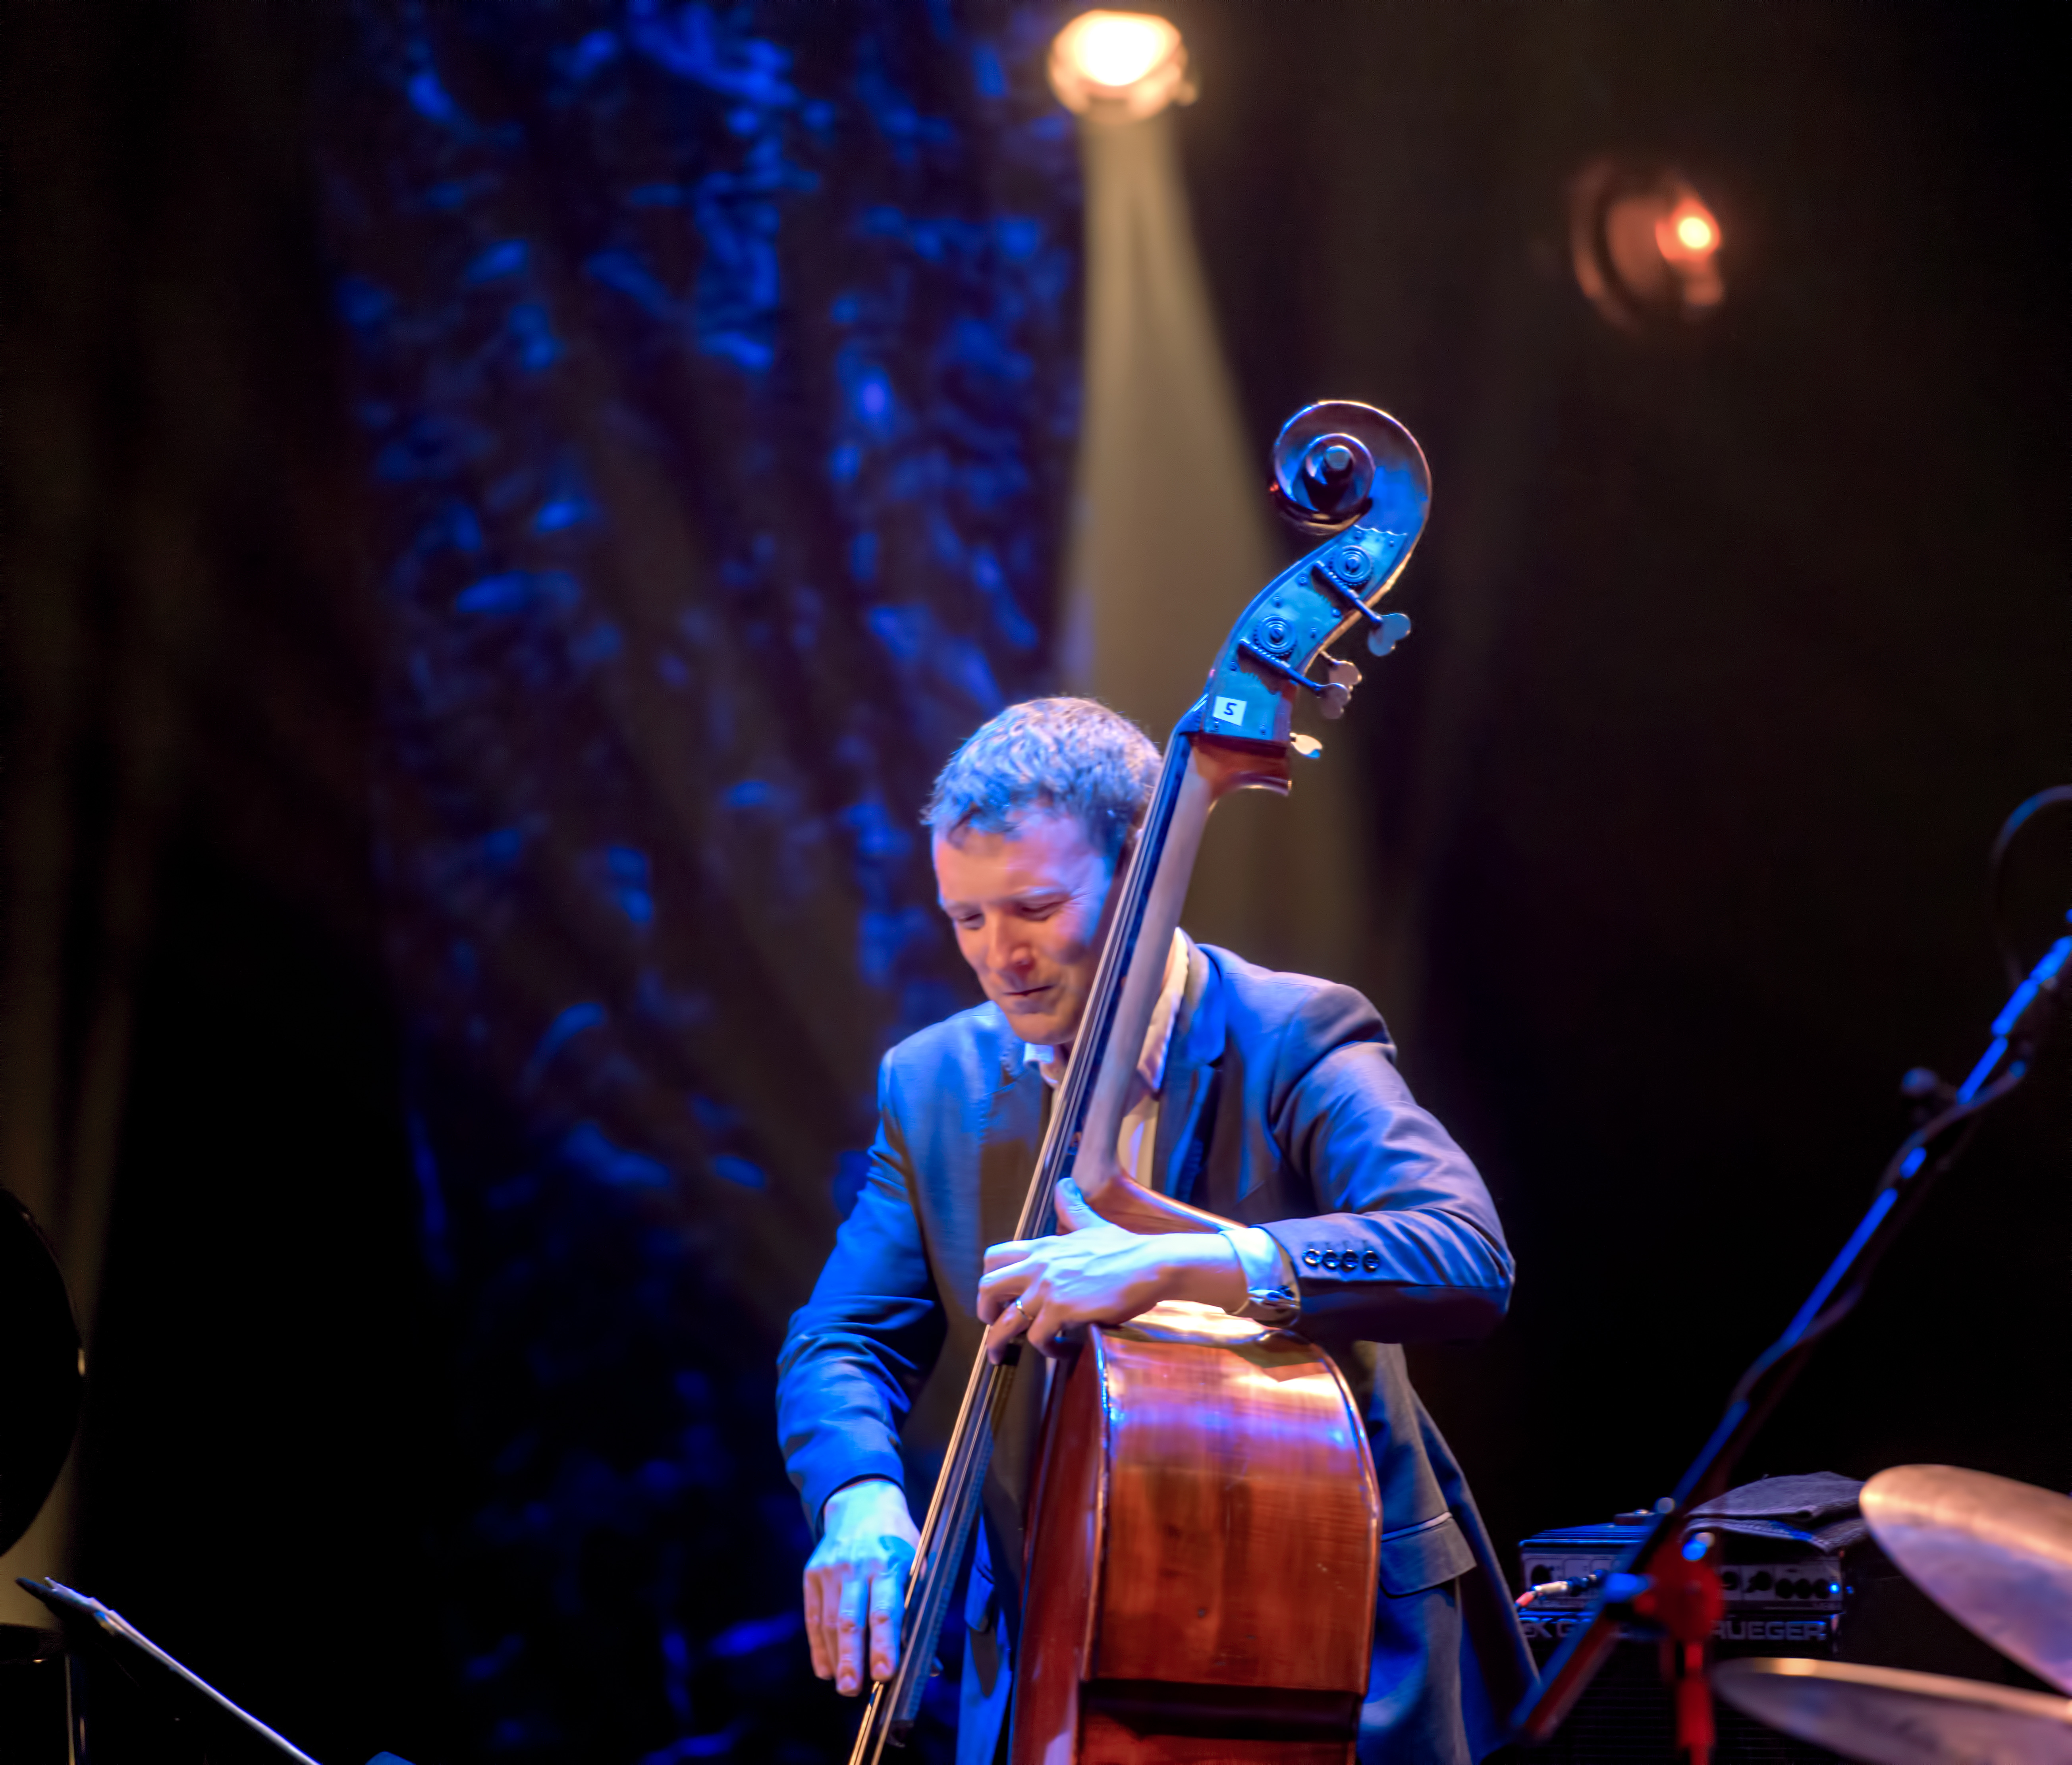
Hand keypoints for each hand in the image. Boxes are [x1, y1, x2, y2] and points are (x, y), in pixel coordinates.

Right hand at [804, 1477, 918, 1695]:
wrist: (860, 1502)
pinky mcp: (812, 1574)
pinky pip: (813, 1616)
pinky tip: (825, 1668)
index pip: (886, 1610)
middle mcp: (857, 1566)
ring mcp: (831, 1569)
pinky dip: (818, 1645)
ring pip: (830, 1621)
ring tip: (844, 1685)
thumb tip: (929, 1665)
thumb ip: (919, 1613)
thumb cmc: (897, 1540)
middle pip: (852, 1619)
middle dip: (852, 1658)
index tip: (885, 1674)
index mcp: (889, 1563)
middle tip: (853, 1690)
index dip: (884, 1644)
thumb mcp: (918, 1565)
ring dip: (836, 1657)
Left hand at [975, 1178, 1244, 1360]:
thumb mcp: (1092, 1224)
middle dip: (983, 1312)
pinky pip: (1038, 1338)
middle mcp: (1038, 1265)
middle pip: (986, 1287)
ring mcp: (1048, 1288)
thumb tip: (1064, 1185)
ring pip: (1004, 1321)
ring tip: (1003, 1355)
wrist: (1151, 1264)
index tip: (996, 1297)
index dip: (989, 1279)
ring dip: (999, 1342)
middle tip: (992, 1327)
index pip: (994, 1256)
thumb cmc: (1127, 1248)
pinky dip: (1044, 1350)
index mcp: (1042, 1246)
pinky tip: (1058, 1351)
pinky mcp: (1062, 1310)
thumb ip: (1072, 1209)